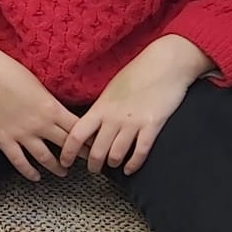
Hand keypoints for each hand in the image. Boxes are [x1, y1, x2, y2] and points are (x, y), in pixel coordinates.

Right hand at [0, 42, 79, 181]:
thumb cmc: (9, 71)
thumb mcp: (38, 84)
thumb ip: (50, 102)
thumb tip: (59, 111)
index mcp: (52, 108)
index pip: (78, 129)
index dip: (89, 139)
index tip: (96, 144)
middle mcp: (40, 124)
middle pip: (67, 145)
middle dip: (79, 155)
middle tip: (88, 163)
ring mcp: (22, 134)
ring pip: (46, 158)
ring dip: (57, 167)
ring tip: (63, 172)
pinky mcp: (4, 139)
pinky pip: (19, 161)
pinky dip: (29, 172)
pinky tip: (36, 177)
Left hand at [60, 35, 211, 174]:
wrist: (165, 63)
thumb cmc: (138, 73)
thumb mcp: (112, 89)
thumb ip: (101, 108)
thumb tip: (91, 125)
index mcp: (101, 107)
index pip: (76, 134)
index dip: (68, 152)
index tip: (65, 162)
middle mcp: (114, 117)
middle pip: (96, 151)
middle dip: (93, 165)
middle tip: (94, 168)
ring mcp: (133, 123)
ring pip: (116, 155)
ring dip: (113, 164)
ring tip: (113, 164)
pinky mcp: (152, 126)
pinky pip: (140, 152)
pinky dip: (133, 164)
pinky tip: (130, 168)